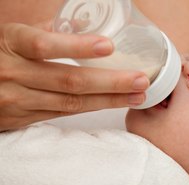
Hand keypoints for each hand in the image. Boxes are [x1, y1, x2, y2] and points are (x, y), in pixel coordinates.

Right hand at [0, 22, 149, 130]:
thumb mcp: (12, 35)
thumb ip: (46, 30)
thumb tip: (85, 26)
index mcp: (10, 43)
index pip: (44, 45)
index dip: (77, 46)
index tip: (109, 46)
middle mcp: (13, 74)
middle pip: (68, 81)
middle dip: (109, 82)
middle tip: (140, 80)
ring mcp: (17, 100)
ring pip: (70, 103)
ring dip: (107, 100)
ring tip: (137, 95)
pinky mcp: (22, 118)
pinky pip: (62, 115)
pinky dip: (91, 109)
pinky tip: (112, 104)